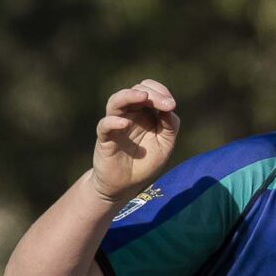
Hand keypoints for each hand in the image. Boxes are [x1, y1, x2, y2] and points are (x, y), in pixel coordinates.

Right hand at [89, 79, 178, 201]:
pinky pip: (104, 125)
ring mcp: (115, 124)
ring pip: (116, 100)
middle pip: (136, 90)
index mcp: (145, 112)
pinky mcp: (105, 138)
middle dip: (153, 93)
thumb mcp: (165, 144)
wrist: (125, 186)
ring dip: (130, 95)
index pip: (150, 90)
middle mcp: (129, 114)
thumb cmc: (145, 163)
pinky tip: (124, 124)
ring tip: (144, 97)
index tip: (171, 105)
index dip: (161, 91)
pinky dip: (112, 122)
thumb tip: (169, 107)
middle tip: (167, 104)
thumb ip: (170, 126)